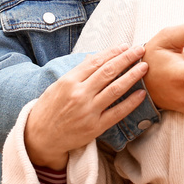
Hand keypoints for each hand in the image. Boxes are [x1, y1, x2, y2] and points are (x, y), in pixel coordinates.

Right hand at [24, 44, 147, 169]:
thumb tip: (95, 57)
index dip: (113, 52)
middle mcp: (79, 94)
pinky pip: (117, 113)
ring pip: (115, 89)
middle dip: (126, 59)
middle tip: (140, 50)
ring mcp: (88, 111)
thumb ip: (78, 72)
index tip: (125, 46)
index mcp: (69, 81)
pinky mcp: (95, 127)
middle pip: (108, 72)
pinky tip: (141, 93)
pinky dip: (131, 103)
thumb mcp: (58, 85)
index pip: (96, 62)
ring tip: (144, 66)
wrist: (40, 137)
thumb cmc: (49, 108)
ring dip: (132, 76)